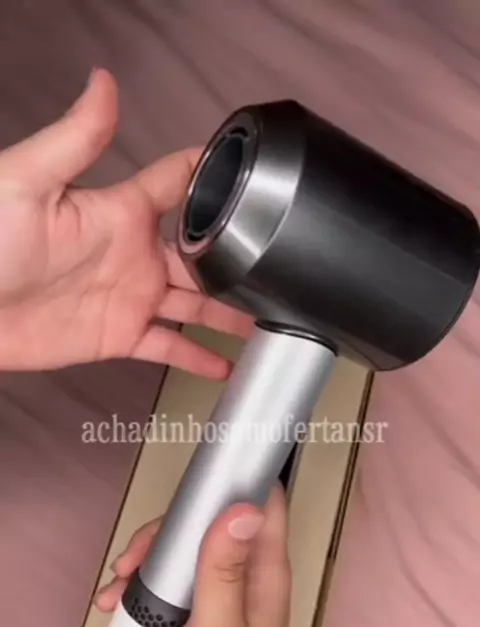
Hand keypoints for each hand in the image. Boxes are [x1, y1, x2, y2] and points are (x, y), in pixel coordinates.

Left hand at [0, 69, 251, 372]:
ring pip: (195, 303)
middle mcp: (134, 253)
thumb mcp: (30, 180)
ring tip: (268, 317)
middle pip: (202, 253)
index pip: (180, 185)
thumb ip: (78, 138)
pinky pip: (167, 347)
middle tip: (280, 265)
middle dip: (240, 257)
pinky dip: (196, 358)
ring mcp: (131, 297)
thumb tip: (104, 83)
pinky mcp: (119, 335)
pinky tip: (223, 366)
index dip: (216, 179)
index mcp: (121, 211)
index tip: (258, 179)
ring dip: (229, 311)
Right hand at [96, 486, 289, 626]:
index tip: (192, 486)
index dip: (235, 483)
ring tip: (117, 589)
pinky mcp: (207, 615)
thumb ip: (224, 570)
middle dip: (167, 533)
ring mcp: (229, 598)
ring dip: (150, 562)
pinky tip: (120, 604)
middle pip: (213, 526)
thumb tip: (246, 508)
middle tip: (130, 560)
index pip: (266, 506)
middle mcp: (252, 580)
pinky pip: (179, 583)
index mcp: (267, 577)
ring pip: (189, 553)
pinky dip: (149, 587)